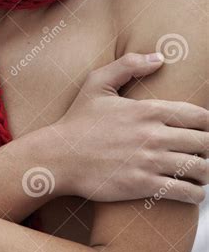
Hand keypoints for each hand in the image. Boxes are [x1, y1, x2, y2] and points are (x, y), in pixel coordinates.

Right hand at [50, 52, 207, 203]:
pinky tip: (191, 190)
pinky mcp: (143, 186)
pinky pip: (185, 192)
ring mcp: (149, 162)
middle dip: (208, 147)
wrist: (59, 157)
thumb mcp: (97, 83)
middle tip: (200, 151)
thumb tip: (159, 58)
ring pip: (199, 169)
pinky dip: (195, 193)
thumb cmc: (78, 121)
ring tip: (198, 171)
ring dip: (204, 171)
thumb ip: (128, 64)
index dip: (208, 124)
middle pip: (205, 143)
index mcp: (148, 110)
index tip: (203, 129)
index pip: (200, 116)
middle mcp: (153, 135)